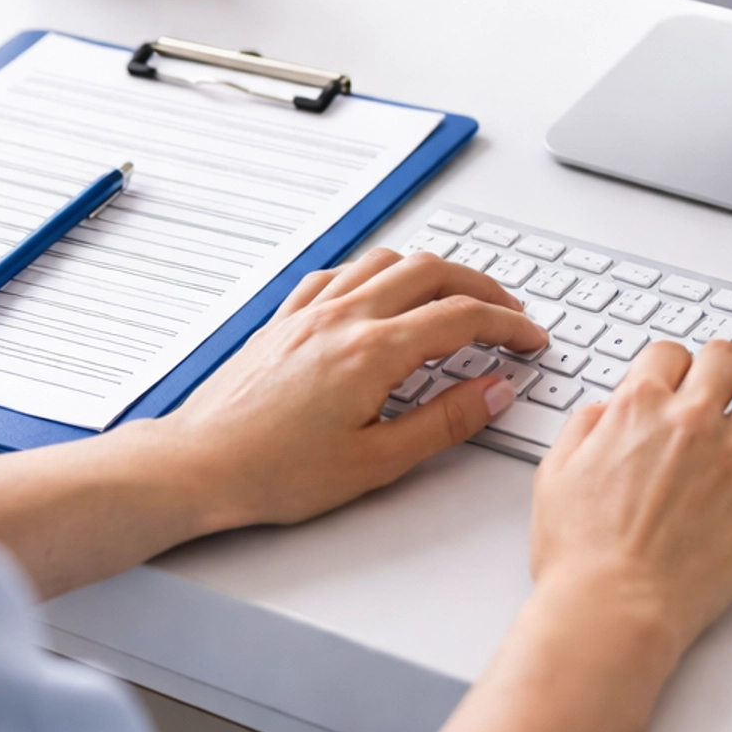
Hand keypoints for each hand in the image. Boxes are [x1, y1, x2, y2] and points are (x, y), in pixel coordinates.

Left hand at [0, 247, 547, 597]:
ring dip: (433, 271)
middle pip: (433, 272)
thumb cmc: (275, 471)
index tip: (531, 339)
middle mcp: (343, 317)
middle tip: (509, 312)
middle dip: (482, 286)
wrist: (200, 465)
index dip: (510, 325)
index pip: (463, 318)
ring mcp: (311, 312)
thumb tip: (494, 391)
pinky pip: (341, 272)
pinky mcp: (285, 319)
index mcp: (373, 351)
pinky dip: (377, 272)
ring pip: (387, 260)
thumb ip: (445, 421)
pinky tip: (381, 292)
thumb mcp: (378, 461)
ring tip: (456, 296)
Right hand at [425, 341, 731, 731]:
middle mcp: (691, 422)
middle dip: (727, 365)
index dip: (675, 365)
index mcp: (638, 409)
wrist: (612, 609)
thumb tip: (607, 410)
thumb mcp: (556, 473)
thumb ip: (585, 428)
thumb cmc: (581, 556)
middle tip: (731, 379)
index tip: (682, 379)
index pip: (669, 354)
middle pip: (727, 358)